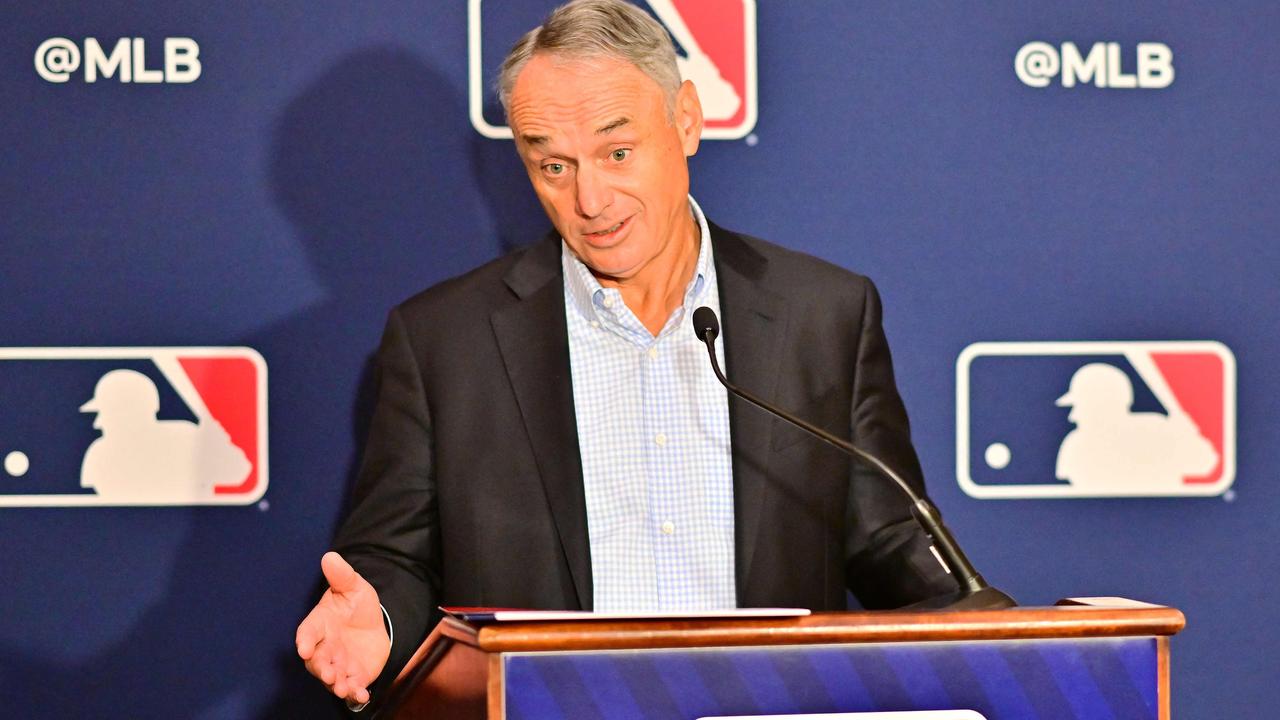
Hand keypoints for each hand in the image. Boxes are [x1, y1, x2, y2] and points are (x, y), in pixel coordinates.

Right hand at [296, 552, 391, 705]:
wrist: (374, 624)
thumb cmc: (356, 605)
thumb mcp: (353, 587)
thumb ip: (341, 576)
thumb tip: (330, 556)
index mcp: (320, 625)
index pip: (307, 633)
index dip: (304, 641)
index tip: (303, 648)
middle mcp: (325, 648)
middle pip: (317, 660)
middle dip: (320, 667)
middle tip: (327, 673)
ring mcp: (338, 664)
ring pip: (332, 677)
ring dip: (335, 683)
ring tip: (340, 687)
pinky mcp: (354, 675)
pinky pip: (352, 687)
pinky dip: (355, 693)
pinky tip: (361, 695)